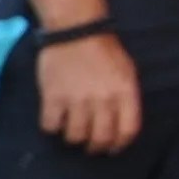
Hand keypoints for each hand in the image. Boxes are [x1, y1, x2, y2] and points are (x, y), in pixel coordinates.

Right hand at [36, 31, 140, 153]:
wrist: (76, 30)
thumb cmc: (103, 50)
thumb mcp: (126, 71)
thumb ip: (125, 97)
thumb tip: (119, 123)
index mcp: (124, 92)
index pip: (127, 131)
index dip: (119, 145)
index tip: (112, 148)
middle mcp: (102, 99)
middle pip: (100, 138)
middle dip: (95, 147)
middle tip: (89, 145)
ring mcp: (77, 100)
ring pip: (75, 136)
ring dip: (73, 138)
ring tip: (71, 130)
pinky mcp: (53, 98)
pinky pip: (51, 126)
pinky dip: (52, 127)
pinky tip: (54, 118)